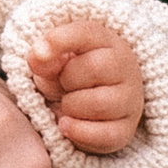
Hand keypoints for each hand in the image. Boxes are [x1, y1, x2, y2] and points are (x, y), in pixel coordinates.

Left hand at [24, 13, 142, 153]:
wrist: (90, 107)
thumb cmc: (71, 76)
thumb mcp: (54, 61)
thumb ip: (44, 57)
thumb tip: (38, 57)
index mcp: (106, 41)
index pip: (86, 33)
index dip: (59, 41)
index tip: (37, 53)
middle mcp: (125, 67)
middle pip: (94, 68)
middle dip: (67, 80)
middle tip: (63, 85)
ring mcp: (130, 100)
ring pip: (98, 103)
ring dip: (71, 106)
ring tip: (67, 105)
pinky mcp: (126, 129)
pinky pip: (103, 134)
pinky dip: (78, 131)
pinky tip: (66, 124)